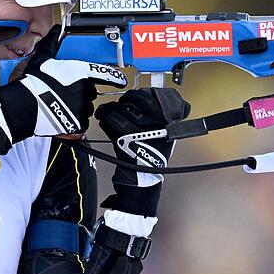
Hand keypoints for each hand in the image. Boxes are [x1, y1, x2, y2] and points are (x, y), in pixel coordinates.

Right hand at [0, 25, 126, 141]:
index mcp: (81, 73)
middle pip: (90, 92)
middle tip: (65, 92)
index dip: (114, 77)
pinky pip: (81, 122)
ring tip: (61, 104)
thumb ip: (51, 44)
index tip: (121, 79)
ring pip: (85, 107)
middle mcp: (85, 90)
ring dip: (77, 106)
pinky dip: (73, 120)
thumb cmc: (33, 83)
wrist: (25, 106)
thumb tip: (54, 30)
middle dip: (81, 92)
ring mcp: (82, 107)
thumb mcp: (42, 59)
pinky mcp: (78, 123)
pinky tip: (61, 115)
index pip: (104, 74)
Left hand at [95, 88, 189, 215]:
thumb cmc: (150, 157)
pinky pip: (111, 122)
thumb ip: (155, 118)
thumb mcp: (160, 136)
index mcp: (168, 123)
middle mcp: (156, 125)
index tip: (138, 94)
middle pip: (138, 100)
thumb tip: (141, 99)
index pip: (158, 97)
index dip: (144, 93)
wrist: (143, 179)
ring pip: (121, 110)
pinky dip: (105, 121)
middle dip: (126, 99)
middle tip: (122, 102)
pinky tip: (104, 121)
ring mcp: (141, 130)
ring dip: (109, 109)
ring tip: (106, 111)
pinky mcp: (125, 138)